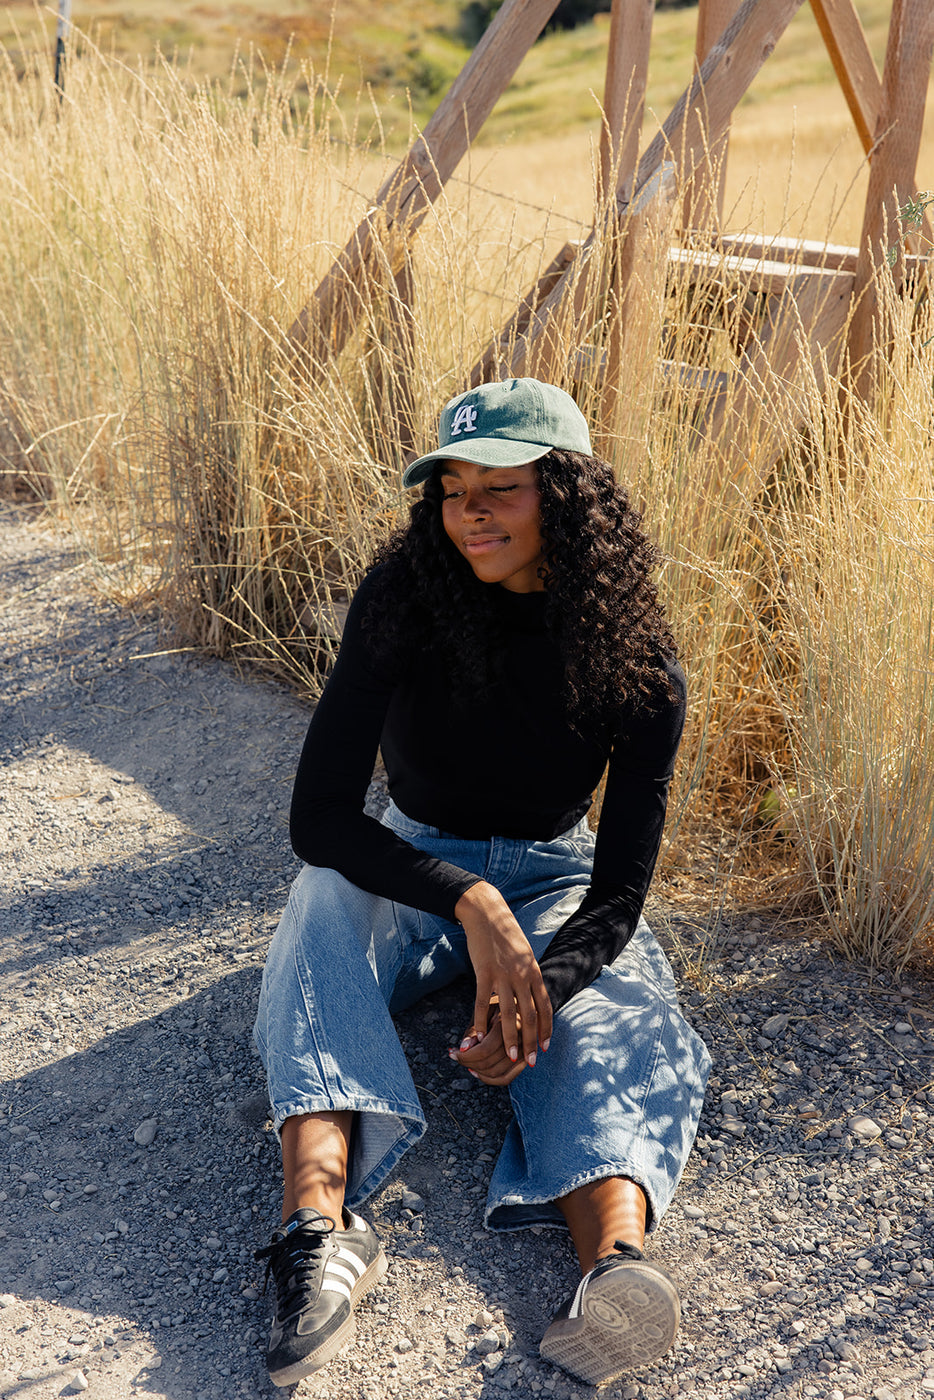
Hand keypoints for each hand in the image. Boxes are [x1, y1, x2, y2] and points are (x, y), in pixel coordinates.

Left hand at [452, 1009, 532, 1086]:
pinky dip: (489, 1080)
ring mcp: (526, 1050)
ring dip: (477, 1072)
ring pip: (497, 1073)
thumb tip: (464, 1049)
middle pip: (490, 1063)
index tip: (453, 1053)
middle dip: (469, 1063)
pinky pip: (506, 1079)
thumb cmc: (496, 1005)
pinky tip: (476, 1071)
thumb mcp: (483, 1009)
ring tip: (466, 1062)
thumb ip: (473, 1029)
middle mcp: (521, 1036)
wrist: (519, 1003)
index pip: (485, 1049)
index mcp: (509, 1020)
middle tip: (456, 1057)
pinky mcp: (526, 1059)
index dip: (466, 1056)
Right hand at [453, 881, 552, 1066]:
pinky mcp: (484, 973)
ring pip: (508, 1014)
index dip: (546, 1029)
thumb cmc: (505, 935)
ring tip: (512, 1057)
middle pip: (529, 1016)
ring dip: (510, 1039)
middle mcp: (522, 976)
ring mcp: (503, 975)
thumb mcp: (524, 955)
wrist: (487, 914)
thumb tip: (532, 996)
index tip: (545, 1047)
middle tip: (530, 1062)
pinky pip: (482, 1003)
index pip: (544, 1007)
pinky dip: (481, 1022)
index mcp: (533, 972)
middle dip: (531, 1042)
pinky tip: (479, 1037)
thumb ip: (528, 976)